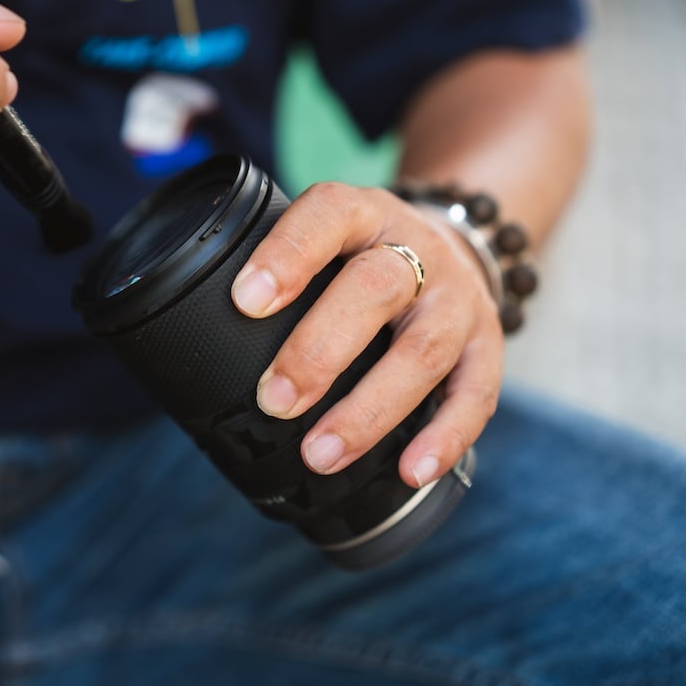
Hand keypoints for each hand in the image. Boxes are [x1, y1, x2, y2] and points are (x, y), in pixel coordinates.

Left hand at [230, 183, 503, 487]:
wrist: (453, 243)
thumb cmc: (359, 256)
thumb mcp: (325, 240)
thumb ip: (279, 276)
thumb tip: (197, 349)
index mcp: (362, 214)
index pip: (326, 217)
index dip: (288, 255)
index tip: (246, 301)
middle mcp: (416, 250)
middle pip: (376, 290)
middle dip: (320, 350)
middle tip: (275, 400)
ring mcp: (457, 299)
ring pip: (422, 350)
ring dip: (369, 409)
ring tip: (320, 453)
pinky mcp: (488, 345)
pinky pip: (476, 393)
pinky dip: (445, 436)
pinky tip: (410, 471)